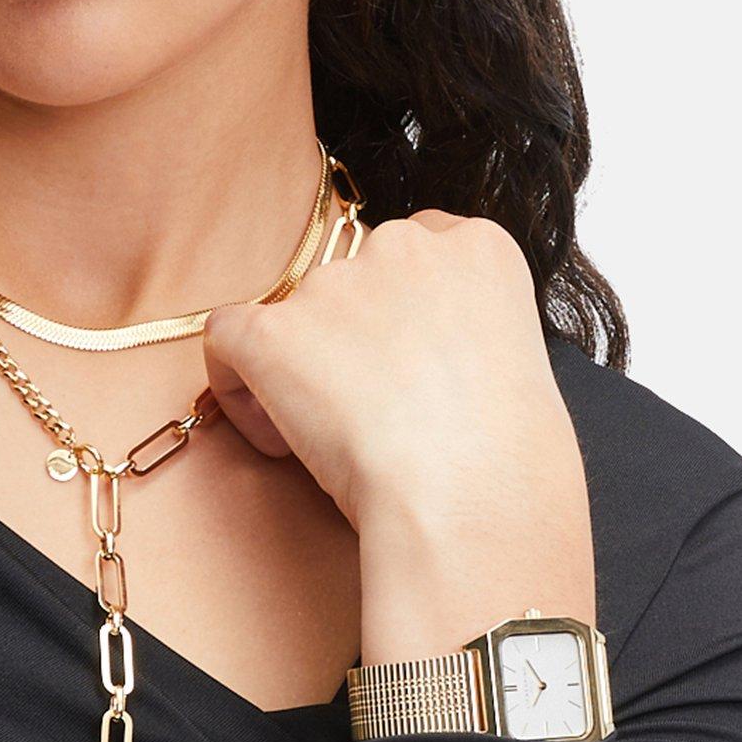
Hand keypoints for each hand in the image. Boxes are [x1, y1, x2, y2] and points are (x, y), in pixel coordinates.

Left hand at [201, 212, 594, 656]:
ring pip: (290, 315)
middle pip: (350, 281)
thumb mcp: (516, 366)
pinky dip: (237, 386)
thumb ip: (463, 335)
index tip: (400, 369)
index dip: (395, 316)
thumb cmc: (506, 460)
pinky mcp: (272, 331)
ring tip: (333, 442)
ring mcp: (334, 283)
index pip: (413, 257)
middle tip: (369, 412)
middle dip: (347, 340)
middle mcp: (404, 246)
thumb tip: (417, 365)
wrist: (471, 494)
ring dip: (300, 370)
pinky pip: (226, 337)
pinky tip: (276, 438)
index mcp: (476, 248)